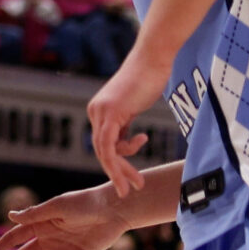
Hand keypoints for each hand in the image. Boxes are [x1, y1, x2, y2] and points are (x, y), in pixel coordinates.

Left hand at [85, 45, 171, 195]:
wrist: (153, 59)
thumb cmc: (148, 79)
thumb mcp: (133, 107)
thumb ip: (125, 124)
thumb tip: (126, 141)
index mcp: (99, 112)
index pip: (104, 145)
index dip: (118, 164)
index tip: (131, 179)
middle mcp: (95, 112)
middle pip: (102, 151)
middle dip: (118, 172)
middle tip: (130, 190)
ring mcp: (100, 111)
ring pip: (105, 151)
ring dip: (121, 170)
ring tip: (137, 182)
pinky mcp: (110, 111)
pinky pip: (108, 143)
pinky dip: (122, 155)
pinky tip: (143, 142)